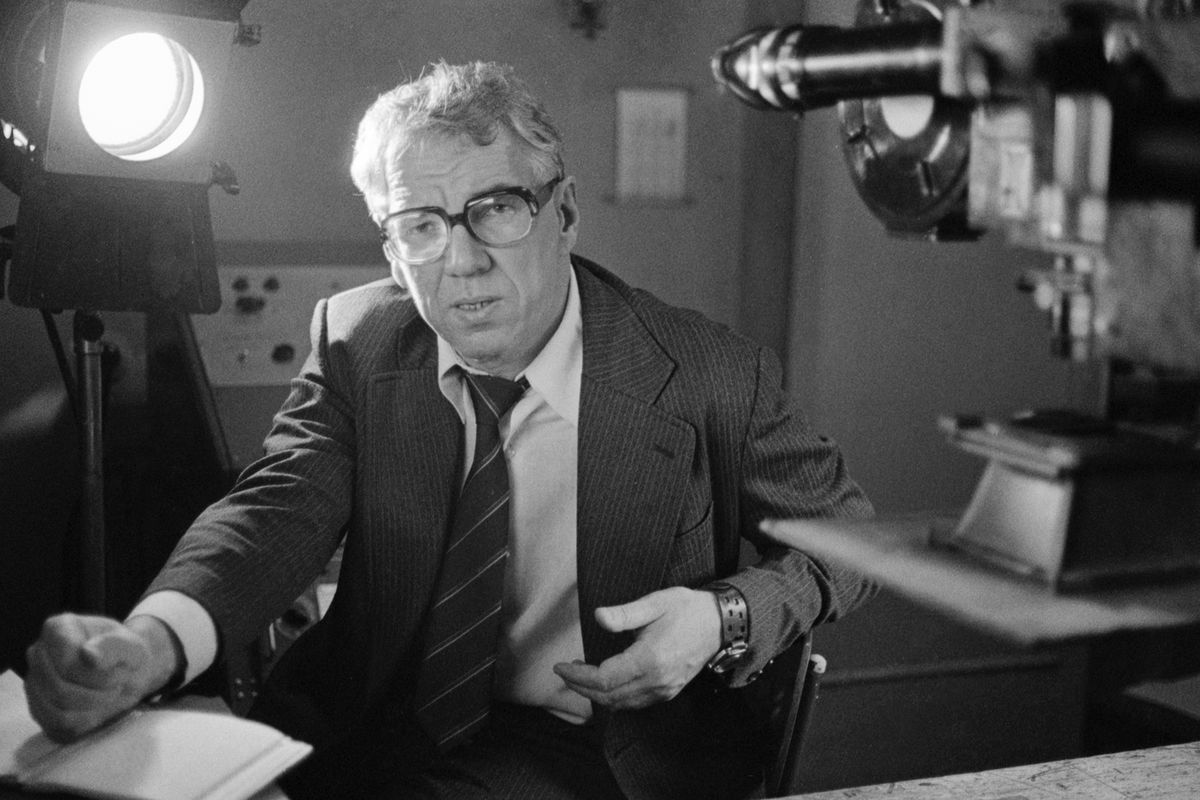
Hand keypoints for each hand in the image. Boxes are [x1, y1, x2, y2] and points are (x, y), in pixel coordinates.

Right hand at [24, 613, 178, 741]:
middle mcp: (37, 654)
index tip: (121, 668)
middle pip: (60, 690)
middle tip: (120, 683)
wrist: (126, 670)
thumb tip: (87, 654)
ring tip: (112, 692)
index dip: (100, 675)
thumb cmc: (126, 653)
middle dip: (100, 692)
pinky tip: (100, 706)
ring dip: (95, 707)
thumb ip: (113, 646)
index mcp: (57, 628)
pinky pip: (58, 726)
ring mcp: (34, 683)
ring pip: (58, 712)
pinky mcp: (40, 710)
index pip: (67, 665)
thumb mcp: (132, 646)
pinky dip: (87, 721)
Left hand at [553, 587, 721, 709]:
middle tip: (565, 672)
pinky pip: (634, 704)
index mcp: (649, 659)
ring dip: (596, 695)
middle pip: (608, 697)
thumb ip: (624, 614)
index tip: (560, 667)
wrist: (719, 624)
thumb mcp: (655, 603)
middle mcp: (656, 681)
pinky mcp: (668, 691)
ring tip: (581, 676)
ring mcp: (664, 690)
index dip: (577, 677)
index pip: (603, 679)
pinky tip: (606, 683)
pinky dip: (614, 698)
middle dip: (581, 687)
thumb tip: (598, 617)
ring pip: (620, 704)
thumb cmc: (686, 609)